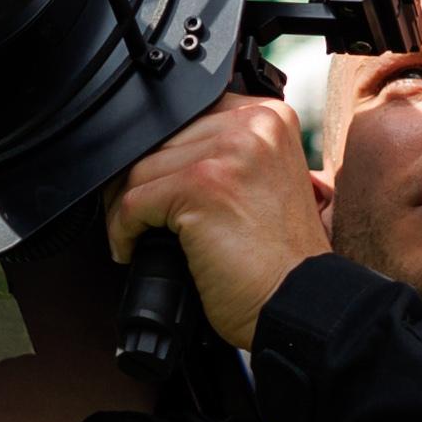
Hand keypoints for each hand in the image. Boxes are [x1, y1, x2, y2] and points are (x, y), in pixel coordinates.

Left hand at [107, 90, 330, 345]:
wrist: (300, 304)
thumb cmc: (282, 259)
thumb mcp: (265, 182)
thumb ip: (229, 154)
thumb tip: (164, 153)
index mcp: (269, 118)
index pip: (189, 118)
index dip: (162, 155)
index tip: (151, 186)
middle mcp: (253, 125)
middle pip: (162, 140)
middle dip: (139, 181)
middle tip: (135, 216)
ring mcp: (228, 152)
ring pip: (141, 168)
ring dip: (124, 207)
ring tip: (133, 234)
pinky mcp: (202, 185)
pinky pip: (133, 200)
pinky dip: (121, 229)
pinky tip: (130, 247)